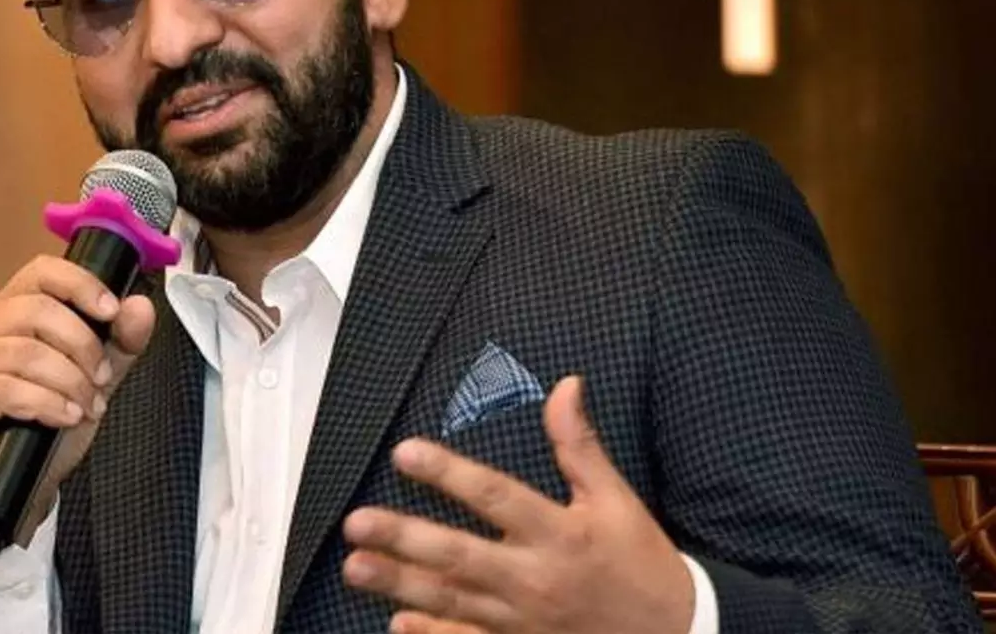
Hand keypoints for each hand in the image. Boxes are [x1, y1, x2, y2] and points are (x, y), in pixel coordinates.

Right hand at [0, 255, 154, 544]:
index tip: (111, 311)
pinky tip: (64, 416)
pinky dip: (45, 402)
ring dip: (68, 380)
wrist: (22, 487)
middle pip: (36, 310)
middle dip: (82, 345)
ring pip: (24, 351)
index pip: (40, 272)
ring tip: (85, 405)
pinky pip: (4, 388)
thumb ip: (120, 341)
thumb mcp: (96, 377)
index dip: (80, 284)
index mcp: (7, 311)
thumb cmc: (49, 425)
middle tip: (99, 378)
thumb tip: (139, 305)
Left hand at [342, 377, 693, 633]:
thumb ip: (580, 446)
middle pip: (459, 556)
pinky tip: (397, 623)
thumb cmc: (639, 561)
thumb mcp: (617, 499)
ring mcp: (523, 621)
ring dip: (401, 584)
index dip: (448, 473)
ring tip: (356, 566)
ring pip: (452, 602)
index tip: (406, 452)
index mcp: (559, 532)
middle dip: (404, 539)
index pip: (494, 496)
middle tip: (357, 522)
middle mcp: (535, 578)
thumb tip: (566, 386)